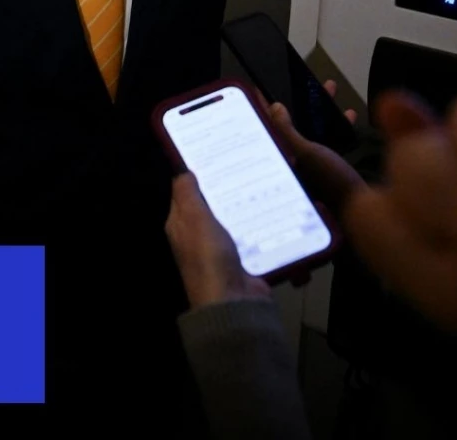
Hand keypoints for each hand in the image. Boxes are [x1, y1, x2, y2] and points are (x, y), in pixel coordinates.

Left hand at [167, 172, 269, 308]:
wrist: (233, 302)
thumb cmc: (208, 258)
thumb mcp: (194, 220)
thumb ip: (187, 195)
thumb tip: (183, 171)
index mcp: (181, 226)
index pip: (186, 193)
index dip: (198, 174)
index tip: (218, 155)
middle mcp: (199, 236)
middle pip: (213, 205)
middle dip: (228, 187)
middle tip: (248, 163)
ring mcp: (222, 249)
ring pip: (235, 218)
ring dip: (248, 204)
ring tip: (265, 180)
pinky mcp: (244, 259)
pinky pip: (253, 235)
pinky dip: (261, 224)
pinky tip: (275, 208)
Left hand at [257, 82, 364, 216]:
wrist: (363, 208)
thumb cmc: (331, 184)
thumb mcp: (306, 153)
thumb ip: (288, 131)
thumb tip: (274, 107)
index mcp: (282, 158)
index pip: (266, 127)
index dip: (263, 106)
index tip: (260, 87)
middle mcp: (294, 160)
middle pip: (291, 124)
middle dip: (298, 101)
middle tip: (301, 82)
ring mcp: (313, 163)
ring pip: (313, 128)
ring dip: (320, 109)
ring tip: (328, 88)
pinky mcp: (331, 166)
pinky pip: (331, 139)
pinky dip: (338, 126)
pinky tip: (348, 114)